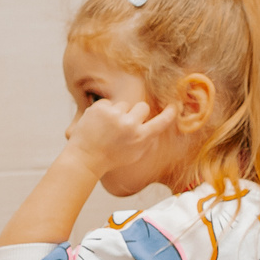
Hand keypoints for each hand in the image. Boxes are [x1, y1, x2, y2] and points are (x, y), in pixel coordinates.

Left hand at [60, 95, 178, 181]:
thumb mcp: (135, 154)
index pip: (161, 122)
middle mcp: (130, 125)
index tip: (174, 106)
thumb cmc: (111, 157)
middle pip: (143, 107)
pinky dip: (105, 111)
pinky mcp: (100, 108)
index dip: (169, 113)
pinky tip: (99, 123)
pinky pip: (109, 103)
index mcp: (140, 138)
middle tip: (125, 125)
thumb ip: (146, 138)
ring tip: (108, 128)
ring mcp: (114, 115)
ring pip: (124, 104)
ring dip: (119, 113)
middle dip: (136, 113)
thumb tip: (155, 122)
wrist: (85, 157)